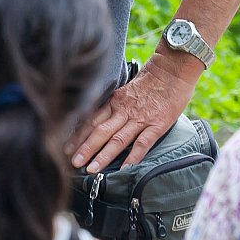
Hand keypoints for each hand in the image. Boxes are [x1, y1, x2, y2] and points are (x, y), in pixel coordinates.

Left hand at [67, 54, 197, 172]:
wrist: (173, 70)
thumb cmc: (151, 80)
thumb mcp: (126, 90)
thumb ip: (115, 105)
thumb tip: (101, 119)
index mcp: (114, 102)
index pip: (91, 120)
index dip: (78, 135)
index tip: (66, 147)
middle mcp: (123, 111)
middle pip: (100, 131)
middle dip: (85, 148)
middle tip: (73, 162)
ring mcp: (140, 119)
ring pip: (117, 139)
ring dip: (102, 155)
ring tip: (91, 169)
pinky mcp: (157, 125)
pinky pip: (142, 143)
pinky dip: (133, 157)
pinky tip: (124, 169)